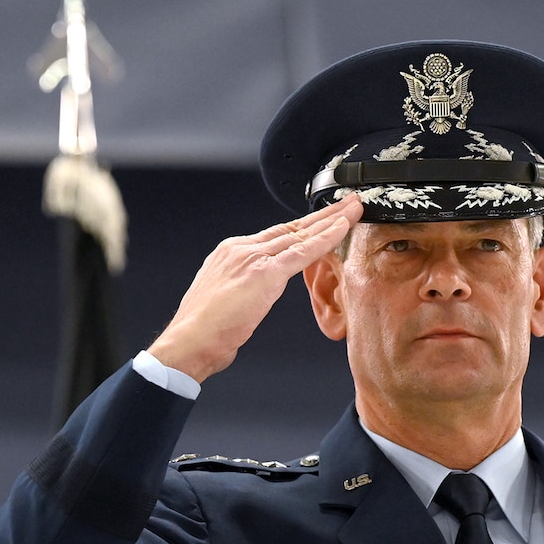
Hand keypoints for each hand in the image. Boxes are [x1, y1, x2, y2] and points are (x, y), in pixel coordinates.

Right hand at [147, 194, 361, 382]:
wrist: (189, 340)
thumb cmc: (203, 331)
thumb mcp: (221, 300)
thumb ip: (240, 289)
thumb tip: (250, 297)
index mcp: (230, 253)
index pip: (274, 236)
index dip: (302, 228)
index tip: (321, 220)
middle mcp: (241, 248)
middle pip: (291, 228)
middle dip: (322, 215)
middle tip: (347, 203)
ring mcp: (252, 258)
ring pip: (301, 234)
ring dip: (332, 220)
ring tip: (354, 208)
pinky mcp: (264, 273)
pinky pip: (303, 251)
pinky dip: (327, 237)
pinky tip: (344, 228)